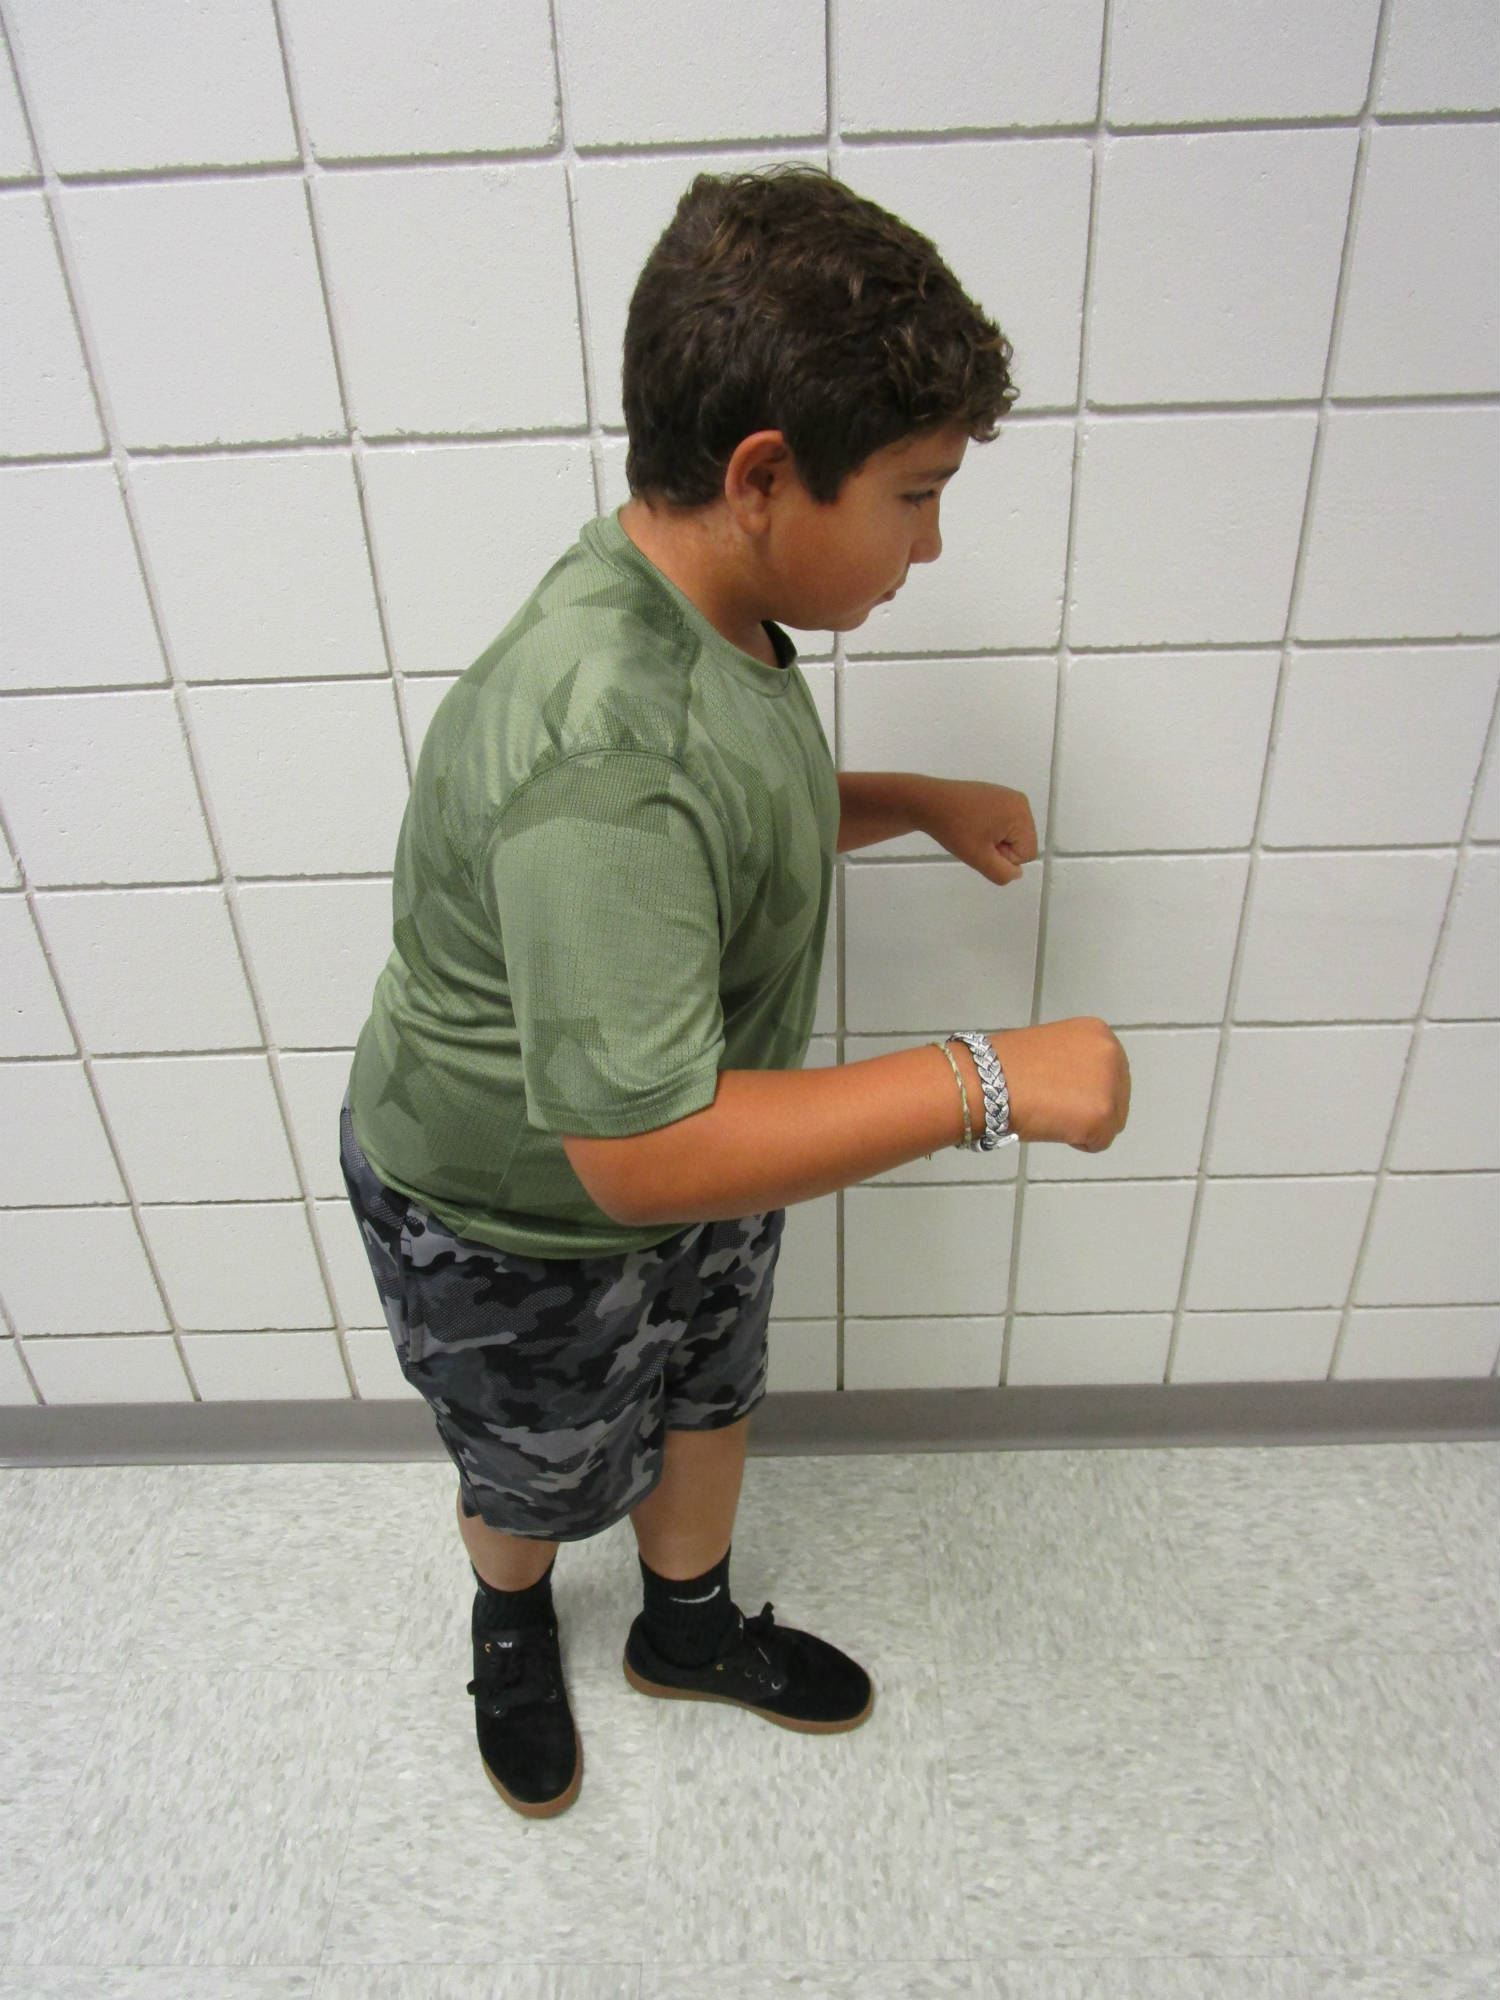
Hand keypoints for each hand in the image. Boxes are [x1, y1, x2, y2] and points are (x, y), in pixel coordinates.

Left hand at [917, 778, 1037, 886]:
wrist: (928, 802)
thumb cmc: (954, 829)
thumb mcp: (979, 859)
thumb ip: (1003, 873)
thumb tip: (1017, 872)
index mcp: (1021, 813)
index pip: (1026, 854)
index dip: (1004, 858)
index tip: (982, 847)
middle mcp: (1020, 801)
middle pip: (1022, 843)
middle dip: (1001, 849)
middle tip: (976, 840)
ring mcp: (1008, 796)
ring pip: (1012, 835)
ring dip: (994, 841)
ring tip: (972, 832)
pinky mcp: (996, 796)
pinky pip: (1003, 824)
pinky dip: (990, 830)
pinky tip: (972, 824)